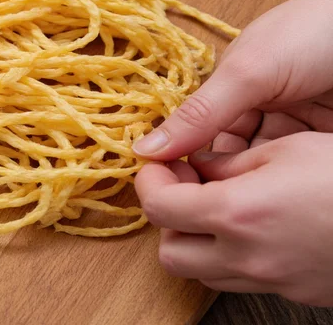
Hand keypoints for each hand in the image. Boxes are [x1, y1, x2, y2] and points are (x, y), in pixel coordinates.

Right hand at [131, 0, 332, 303]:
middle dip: (226, 186)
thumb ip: (200, 114)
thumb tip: (142, 150)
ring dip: (262, 187)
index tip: (181, 204)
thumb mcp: (247, 73)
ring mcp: (295, 130)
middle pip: (232, 163)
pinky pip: (302, 171)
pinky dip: (295, 182)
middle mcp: (258, 115)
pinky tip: (289, 194)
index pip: (198, 144)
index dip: (188, 173)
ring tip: (255, 208)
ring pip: (267, 172)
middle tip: (220, 217)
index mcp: (228, 95)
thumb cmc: (307, 32)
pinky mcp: (324, 145)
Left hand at [135, 132, 332, 305]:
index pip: (159, 207)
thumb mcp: (285, 150)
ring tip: (216, 205)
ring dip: (194, 239)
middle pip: (170, 252)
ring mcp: (269, 281)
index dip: (150, 181)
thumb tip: (195, 164)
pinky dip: (228, 255)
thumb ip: (227, 161)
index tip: (160, 165)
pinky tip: (250, 226)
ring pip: (201, 271)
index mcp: (237, 213)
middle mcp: (246, 256)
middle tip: (184, 185)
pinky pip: (238, 280)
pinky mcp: (292, 293)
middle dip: (166, 218)